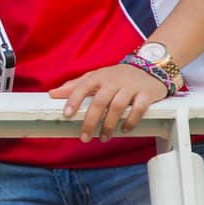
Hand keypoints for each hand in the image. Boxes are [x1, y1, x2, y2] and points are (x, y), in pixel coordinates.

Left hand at [50, 63, 168, 142]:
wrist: (150, 66)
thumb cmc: (118, 75)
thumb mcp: (96, 77)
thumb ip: (75, 86)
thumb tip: (53, 93)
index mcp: (98, 76)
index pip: (83, 87)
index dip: (74, 100)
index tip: (67, 114)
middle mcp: (113, 80)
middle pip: (99, 101)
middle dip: (90, 121)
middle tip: (84, 137)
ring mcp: (130, 86)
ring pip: (117, 107)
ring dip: (109, 125)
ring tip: (103, 138)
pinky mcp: (147, 93)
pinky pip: (138, 109)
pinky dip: (130, 121)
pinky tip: (124, 130)